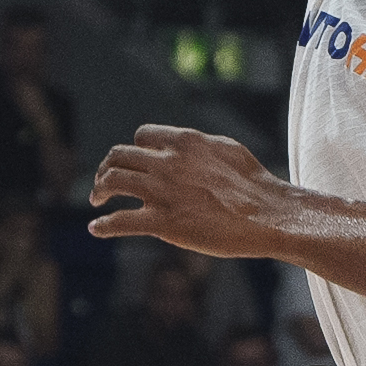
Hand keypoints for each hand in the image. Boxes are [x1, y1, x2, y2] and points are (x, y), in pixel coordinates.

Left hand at [91, 124, 286, 258]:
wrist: (268, 215)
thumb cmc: (255, 184)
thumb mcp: (226, 149)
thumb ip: (199, 146)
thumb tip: (187, 145)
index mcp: (183, 141)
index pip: (142, 136)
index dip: (135, 150)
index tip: (133, 163)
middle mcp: (167, 162)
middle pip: (119, 156)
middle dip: (107, 168)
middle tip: (103, 182)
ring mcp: (162, 192)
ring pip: (112, 181)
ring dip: (99, 190)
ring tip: (97, 200)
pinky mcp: (164, 223)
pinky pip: (120, 221)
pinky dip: (103, 225)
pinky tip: (96, 228)